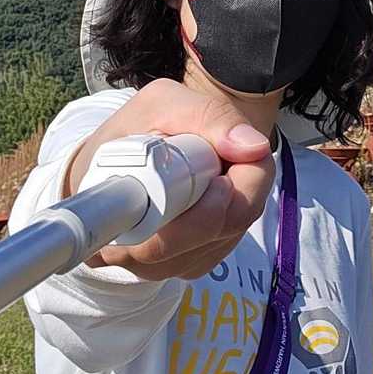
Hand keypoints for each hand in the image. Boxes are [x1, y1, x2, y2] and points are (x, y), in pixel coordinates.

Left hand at [64, 79, 275, 279]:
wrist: (120, 148)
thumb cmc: (148, 121)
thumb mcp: (168, 102)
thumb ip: (212, 117)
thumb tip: (253, 147)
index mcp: (247, 163)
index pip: (247, 200)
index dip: (210, 208)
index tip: (169, 196)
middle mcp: (240, 205)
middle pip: (216, 237)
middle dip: (168, 234)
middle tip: (127, 212)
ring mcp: (217, 238)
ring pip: (188, 259)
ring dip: (146, 248)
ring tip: (119, 217)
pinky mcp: (192, 259)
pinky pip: (171, 271)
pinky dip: (140, 259)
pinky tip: (125, 233)